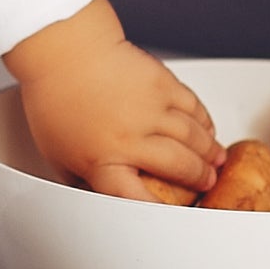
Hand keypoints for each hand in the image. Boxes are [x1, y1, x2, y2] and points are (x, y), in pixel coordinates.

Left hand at [1, 0, 222, 200]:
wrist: (64, 49)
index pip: (136, 198)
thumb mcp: (56, 153)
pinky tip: (207, 130)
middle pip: (179, 167)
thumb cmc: (54, 98)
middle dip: (199, 179)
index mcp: (102, 160)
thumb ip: (80, 179)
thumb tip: (95, 198)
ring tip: (215, 161)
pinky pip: (194, 108)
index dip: (159, 214)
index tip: (173, 219)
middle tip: (206, 183)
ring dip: (209, 152)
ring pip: (194, 138)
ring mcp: (149, 109)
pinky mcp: (161, 83)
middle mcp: (130, 137)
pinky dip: (205, 122)